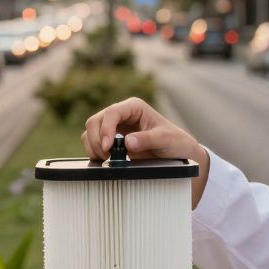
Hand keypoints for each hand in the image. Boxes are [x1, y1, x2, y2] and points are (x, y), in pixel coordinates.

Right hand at [81, 97, 210, 205]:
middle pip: (95, 121)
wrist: (178, 154)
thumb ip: (148, 140)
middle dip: (97, 139)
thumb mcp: (165, 139)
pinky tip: (107, 161)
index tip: (108, 147)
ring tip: (108, 160)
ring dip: (94, 147)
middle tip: (106, 156)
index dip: (106, 128)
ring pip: (91, 132)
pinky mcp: (111, 141)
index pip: (112, 112)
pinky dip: (95, 153)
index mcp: (134, 107)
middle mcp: (121, 115)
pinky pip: (94, 144)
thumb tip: (127, 143)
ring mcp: (114, 128)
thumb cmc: (175, 141)